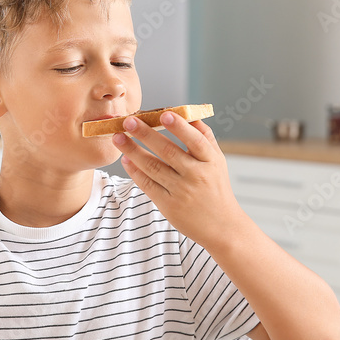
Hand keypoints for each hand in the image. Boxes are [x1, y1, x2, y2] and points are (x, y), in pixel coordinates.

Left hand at [112, 111, 245, 250]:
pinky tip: (125, 159)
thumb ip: (204, 137)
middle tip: (129, 120)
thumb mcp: (217, 161)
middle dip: (146, 134)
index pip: (195, 140)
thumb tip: (188, 113)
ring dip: (133, 151)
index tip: (164, 114)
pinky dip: (135, 171)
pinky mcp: (168, 205)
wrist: (221, 226)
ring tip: (118, 137)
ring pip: (153, 167)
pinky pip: (147, 185)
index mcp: (211, 161)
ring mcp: (181, 191)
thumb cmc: (216, 188)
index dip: (179, 127)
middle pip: (168, 152)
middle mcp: (196, 176)